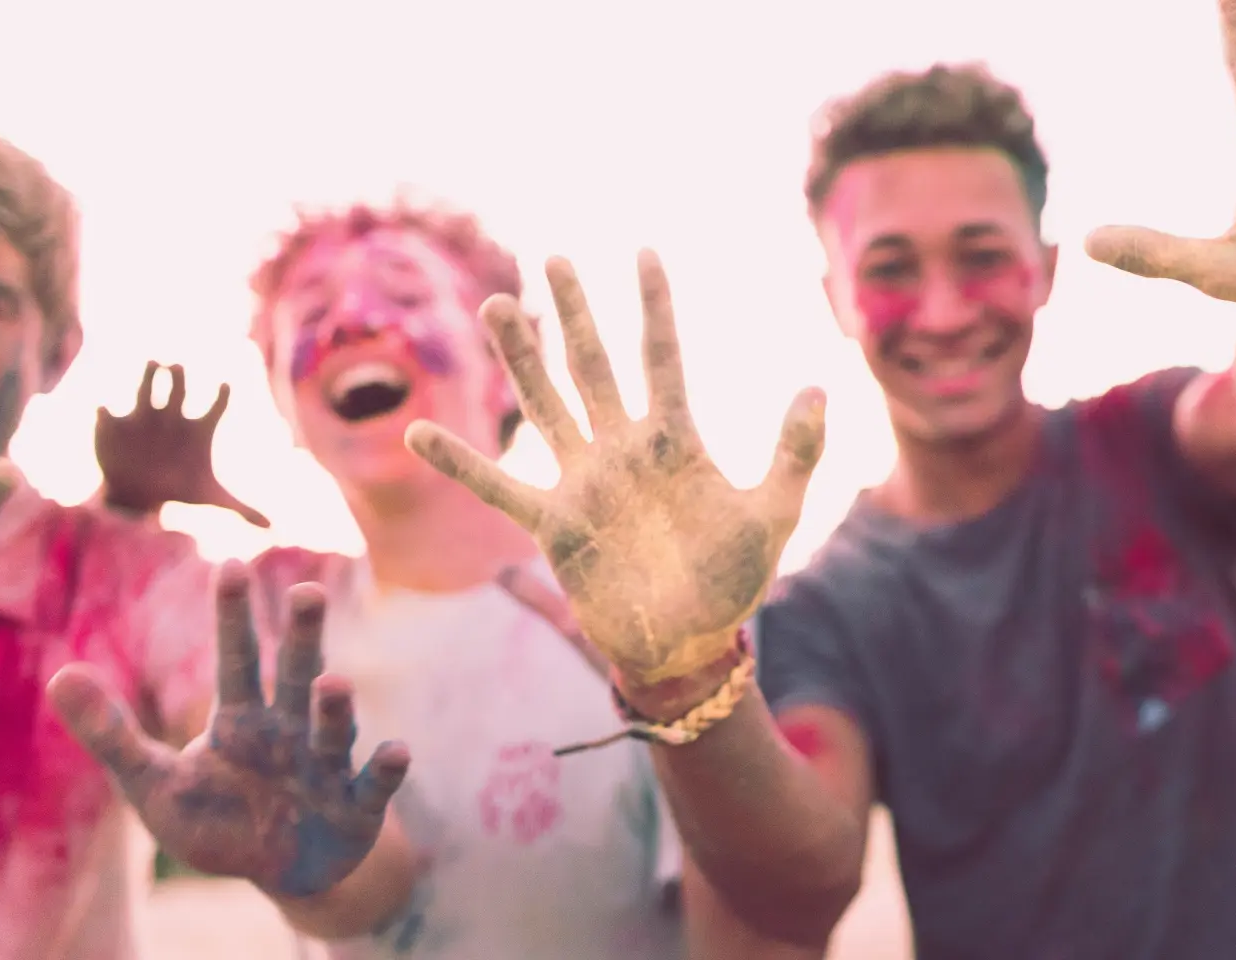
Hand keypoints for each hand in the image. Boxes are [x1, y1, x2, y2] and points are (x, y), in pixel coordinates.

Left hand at [48, 563, 409, 897]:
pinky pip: (373, 786)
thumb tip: (60, 673)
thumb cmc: (217, 818)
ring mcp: (326, 767)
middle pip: (294, 675)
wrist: (284, 869)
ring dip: (335, 709)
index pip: (236, 659)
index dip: (231, 616)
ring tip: (332, 683)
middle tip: (304, 590)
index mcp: (241, 722)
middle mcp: (290, 732)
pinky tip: (397, 752)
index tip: (229, 563)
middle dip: (301, 636)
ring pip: (331, 730)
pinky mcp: (357, 807)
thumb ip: (109, 733)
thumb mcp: (152, 782)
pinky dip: (387, 770)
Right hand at [96, 361, 268, 526]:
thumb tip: (271, 527)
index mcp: (198, 430)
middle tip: (178, 366)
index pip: (216, 407)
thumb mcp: (209, 498)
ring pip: (147, 388)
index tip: (226, 387)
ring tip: (153, 363)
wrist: (141, 494)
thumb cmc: (180, 488)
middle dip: (179, 377)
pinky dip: (105, 413)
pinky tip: (103, 411)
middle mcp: (172, 418)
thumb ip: (241, 508)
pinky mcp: (115, 426)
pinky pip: (108, 413)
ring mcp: (143, 418)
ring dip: (150, 376)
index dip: (221, 397)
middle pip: (179, 389)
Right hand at [406, 252, 825, 686]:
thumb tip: (819, 387)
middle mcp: (623, 450)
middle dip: (573, 313)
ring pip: (545, 404)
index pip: (662, 357)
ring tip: (495, 305)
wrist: (689, 643)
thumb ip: (795, 453)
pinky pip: (498, 486)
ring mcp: (583, 483)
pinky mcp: (553, 524)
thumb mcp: (773, 514)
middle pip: (593, 365)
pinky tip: (416, 435)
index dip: (655, 306)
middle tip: (554, 258)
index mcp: (675, 441)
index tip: (646, 251)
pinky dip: (460, 462)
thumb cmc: (734, 582)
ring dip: (521, 359)